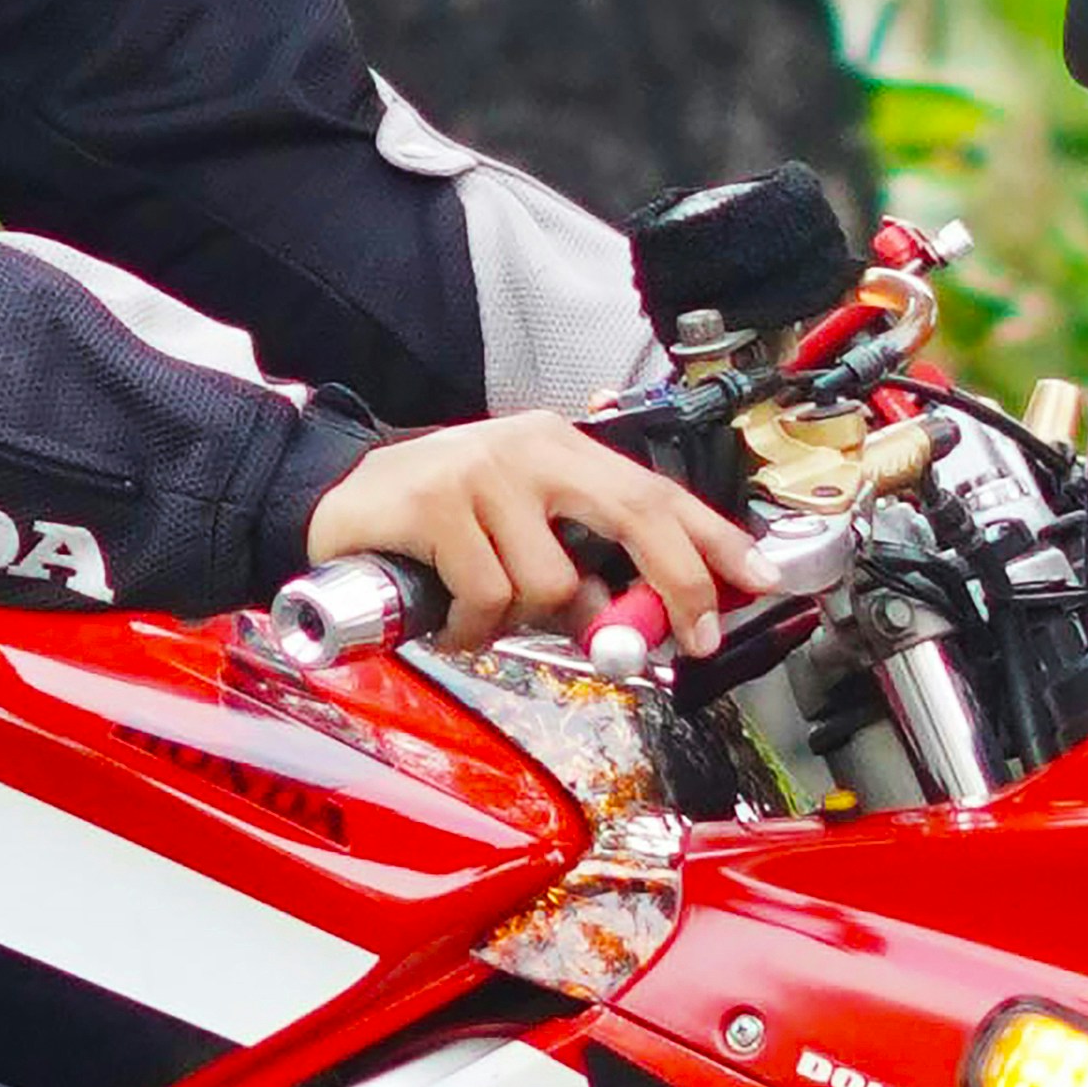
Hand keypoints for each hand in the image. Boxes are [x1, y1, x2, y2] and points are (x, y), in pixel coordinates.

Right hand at [309, 411, 783, 645]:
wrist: (326, 504)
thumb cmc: (430, 525)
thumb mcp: (515, 533)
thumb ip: (576, 569)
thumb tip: (635, 626)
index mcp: (560, 447)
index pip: (657, 489)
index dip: (714, 537)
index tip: (760, 576)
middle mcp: (530, 447)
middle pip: (637, 513)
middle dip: (675, 584)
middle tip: (686, 639)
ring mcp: (483, 471)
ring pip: (554, 581)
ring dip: (523, 622)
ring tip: (482, 613)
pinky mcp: (437, 503)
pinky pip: (489, 596)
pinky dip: (473, 628)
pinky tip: (448, 618)